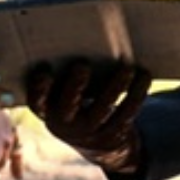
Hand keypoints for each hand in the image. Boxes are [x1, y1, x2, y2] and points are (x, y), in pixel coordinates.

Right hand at [26, 60, 150, 172]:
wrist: (96, 141)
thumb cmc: (76, 100)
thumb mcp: (64, 92)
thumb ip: (65, 73)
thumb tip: (81, 38)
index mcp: (48, 110)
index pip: (37, 101)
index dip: (38, 88)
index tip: (44, 70)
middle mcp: (65, 124)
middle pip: (69, 105)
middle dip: (74, 86)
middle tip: (82, 65)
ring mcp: (89, 133)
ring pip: (103, 109)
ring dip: (115, 86)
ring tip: (126, 68)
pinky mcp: (113, 135)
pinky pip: (126, 113)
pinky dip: (136, 93)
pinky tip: (143, 75)